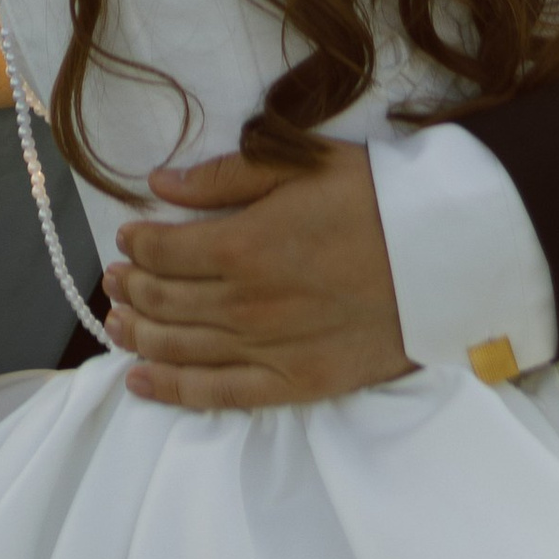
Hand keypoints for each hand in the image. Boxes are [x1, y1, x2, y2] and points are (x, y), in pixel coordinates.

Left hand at [105, 141, 412, 409]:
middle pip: (163, 301)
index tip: (128, 238)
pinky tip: (140, 380)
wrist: (444, 258)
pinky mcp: (293, 383)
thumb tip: (159, 184)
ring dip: (137, 334)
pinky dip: (171, 389)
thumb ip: (226, 176)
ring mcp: (267, 349)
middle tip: (114, 279)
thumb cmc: (375, 201)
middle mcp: (245, 304)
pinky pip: (217, 393)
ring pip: (178, 347)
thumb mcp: (301, 165)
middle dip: (129, 289)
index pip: (162, 251)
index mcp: (244, 244)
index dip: (136, 244)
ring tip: (116, 323)